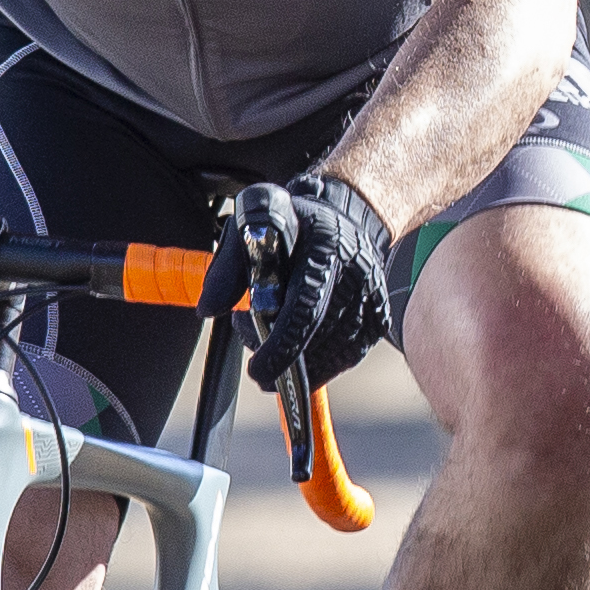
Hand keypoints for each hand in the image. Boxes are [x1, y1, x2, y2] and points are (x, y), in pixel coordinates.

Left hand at [223, 175, 398, 394]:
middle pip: (319, 337)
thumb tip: (210, 309)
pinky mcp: (379, 319)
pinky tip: (303, 351)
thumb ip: (228, 267)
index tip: (258, 371)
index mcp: (325, 247)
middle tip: (258, 361)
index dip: (281, 344)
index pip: (306, 306)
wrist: (347, 218)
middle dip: (283, 359)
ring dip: (301, 363)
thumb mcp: (251, 228)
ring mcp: (372, 299)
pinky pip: (348, 356)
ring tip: (277, 345)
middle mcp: (356, 274)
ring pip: (335, 353)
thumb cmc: (294, 224)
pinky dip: (322, 362)